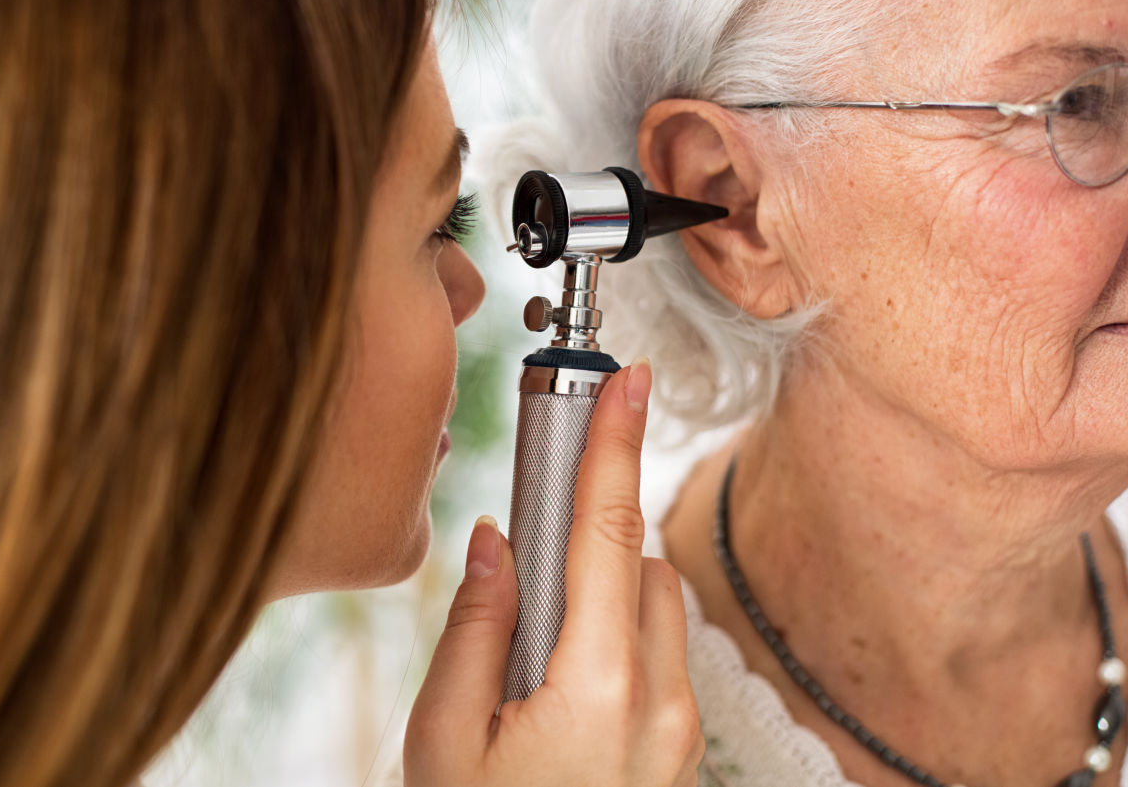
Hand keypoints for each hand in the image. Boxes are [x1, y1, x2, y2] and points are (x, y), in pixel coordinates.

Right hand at [405, 360, 703, 786]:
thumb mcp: (447, 740)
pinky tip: (559, 675)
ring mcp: (680, 728)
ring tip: (531, 642)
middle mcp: (660, 699)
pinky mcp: (681, 747)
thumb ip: (475, 626)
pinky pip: (658, 652)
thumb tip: (496, 540)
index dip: (614, 442)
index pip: (608, 529)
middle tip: (523, 553)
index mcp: (597, 685)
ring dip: (601, 589)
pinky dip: (616, 632)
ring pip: (652, 605)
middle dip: (587, 535)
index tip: (623, 380)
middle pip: (636, 560)